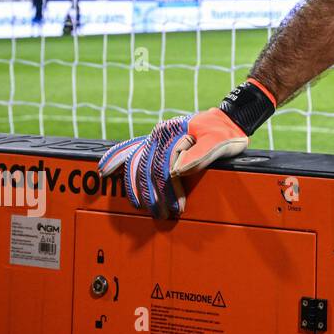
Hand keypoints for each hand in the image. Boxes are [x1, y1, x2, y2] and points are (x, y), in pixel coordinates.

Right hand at [98, 109, 249, 219]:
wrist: (229, 119)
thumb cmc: (226, 132)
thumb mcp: (220, 142)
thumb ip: (200, 155)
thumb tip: (177, 171)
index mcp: (173, 132)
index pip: (164, 167)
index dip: (169, 190)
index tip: (177, 208)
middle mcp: (159, 133)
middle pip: (147, 168)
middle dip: (152, 194)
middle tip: (160, 215)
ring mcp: (155, 136)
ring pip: (137, 163)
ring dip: (137, 188)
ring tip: (141, 207)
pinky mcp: (155, 140)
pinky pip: (130, 149)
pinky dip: (116, 158)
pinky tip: (104, 171)